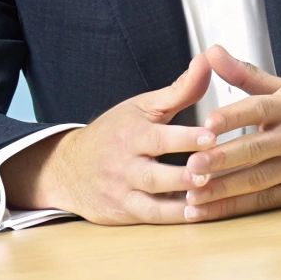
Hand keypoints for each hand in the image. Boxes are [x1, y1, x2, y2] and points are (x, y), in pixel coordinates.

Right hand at [1, 53, 219, 224]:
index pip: (159, 137)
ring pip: (153, 204)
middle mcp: (124, 166)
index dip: (185, 138)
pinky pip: (151, 219)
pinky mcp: (124, 214)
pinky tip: (197, 214)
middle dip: (184, 175)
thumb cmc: (115, 132)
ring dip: (182, 203)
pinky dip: (173, 218)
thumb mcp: (143, 106)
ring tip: (209, 198)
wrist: (68, 168)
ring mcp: (123, 193)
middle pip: (155, 174)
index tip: (211, 136)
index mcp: (132, 135)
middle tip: (212, 173)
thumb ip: (180, 89)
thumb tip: (208, 60)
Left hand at [181, 45, 280, 221]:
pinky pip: (267, 202)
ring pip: (259, 179)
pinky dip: (237, 208)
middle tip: (191, 165)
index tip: (206, 124)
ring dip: (224, 189)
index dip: (233, 116)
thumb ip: (246, 74)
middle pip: (257, 148)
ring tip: (193, 194)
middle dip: (223, 158)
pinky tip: (211, 211)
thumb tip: (211, 52)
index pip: (260, 107)